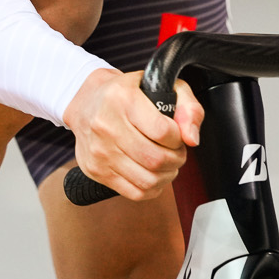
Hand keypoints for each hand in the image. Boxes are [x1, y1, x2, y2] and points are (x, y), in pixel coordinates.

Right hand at [62, 68, 202, 200]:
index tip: (177, 135)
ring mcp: (99, 151)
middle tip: (176, 151)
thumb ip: (187, 108)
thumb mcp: (162, 86)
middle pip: (155, 159)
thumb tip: (191, 138)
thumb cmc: (125, 95)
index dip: (178, 138)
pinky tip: (153, 174)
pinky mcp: (96, 170)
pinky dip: (152, 188)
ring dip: (166, 175)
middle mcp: (106, 126)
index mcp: (122, 99)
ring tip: (166, 162)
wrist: (86, 103)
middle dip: (176, 159)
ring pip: (147, 180)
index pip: (162, 131)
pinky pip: (135, 192)